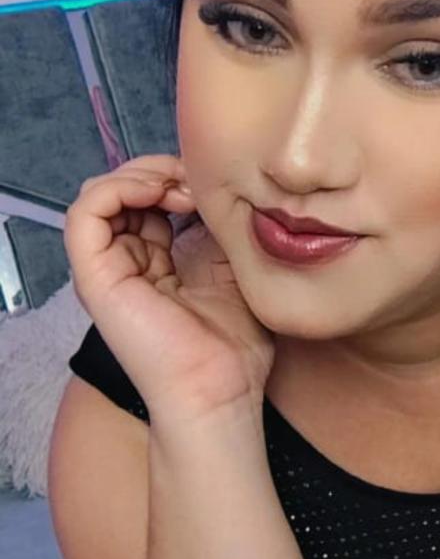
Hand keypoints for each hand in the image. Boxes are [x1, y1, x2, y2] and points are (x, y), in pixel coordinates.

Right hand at [63, 155, 276, 422]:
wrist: (220, 389)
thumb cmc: (233, 344)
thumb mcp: (233, 264)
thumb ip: (216, 226)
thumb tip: (214, 184)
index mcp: (157, 260)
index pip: (150, 196)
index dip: (179, 176)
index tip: (216, 182)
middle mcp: (127, 261)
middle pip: (124, 189)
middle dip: (162, 169)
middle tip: (198, 180)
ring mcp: (108, 269)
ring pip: (101, 193)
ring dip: (142, 174)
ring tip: (180, 187)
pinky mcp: (95, 277)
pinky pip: (85, 213)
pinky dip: (118, 189)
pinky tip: (158, 193)